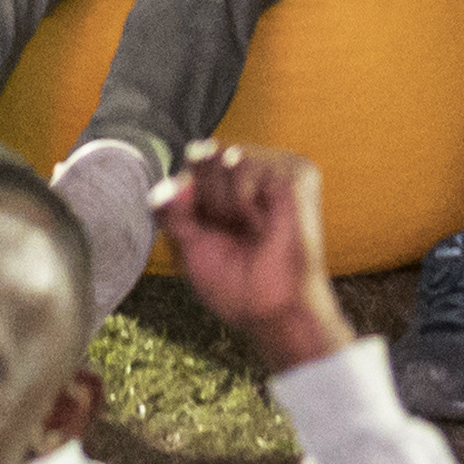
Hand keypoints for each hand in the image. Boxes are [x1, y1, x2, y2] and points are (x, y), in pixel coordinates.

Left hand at [159, 143, 350, 367]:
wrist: (271, 310)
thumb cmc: (234, 285)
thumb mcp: (187, 245)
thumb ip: (171, 211)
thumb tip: (167, 187)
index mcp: (227, 186)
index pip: (188, 165)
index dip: (185, 197)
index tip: (202, 230)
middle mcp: (252, 172)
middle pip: (201, 153)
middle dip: (204, 196)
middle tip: (232, 231)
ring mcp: (276, 169)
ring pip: (221, 154)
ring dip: (223, 201)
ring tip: (251, 229)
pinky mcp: (296, 172)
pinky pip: (243, 162)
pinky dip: (242, 197)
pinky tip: (263, 222)